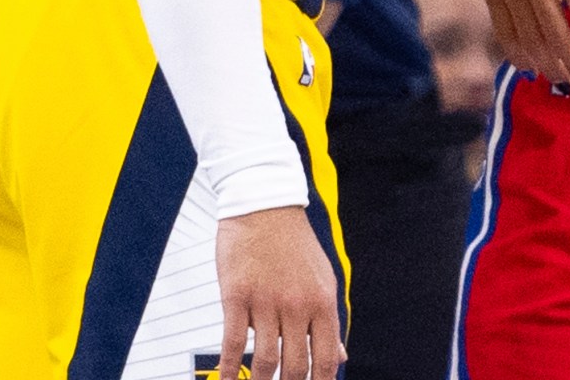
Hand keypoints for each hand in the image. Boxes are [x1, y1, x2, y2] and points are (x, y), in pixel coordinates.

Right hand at [215, 206, 342, 379]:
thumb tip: (340, 356)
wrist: (264, 205)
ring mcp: (266, 301)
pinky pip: (234, 343)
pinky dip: (229, 369)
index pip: (327, 359)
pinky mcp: (237, 296)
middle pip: (296, 366)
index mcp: (323, 302)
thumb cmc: (294, 244)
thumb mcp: (322, 280)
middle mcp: (297, 305)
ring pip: (266, 360)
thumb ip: (327, 321)